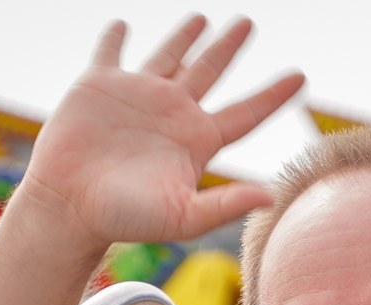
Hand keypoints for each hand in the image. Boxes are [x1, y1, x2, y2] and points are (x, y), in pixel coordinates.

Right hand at [19, 16, 304, 246]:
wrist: (69, 208)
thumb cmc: (123, 219)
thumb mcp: (181, 217)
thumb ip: (225, 205)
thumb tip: (272, 197)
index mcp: (196, 140)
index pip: (246, 112)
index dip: (274, 95)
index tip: (301, 76)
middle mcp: (172, 114)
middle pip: (211, 71)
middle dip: (229, 46)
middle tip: (247, 23)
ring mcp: (137, 97)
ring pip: (169, 57)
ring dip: (185, 37)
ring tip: (203, 19)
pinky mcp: (99, 87)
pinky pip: (111, 53)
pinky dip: (116, 38)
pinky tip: (121, 25)